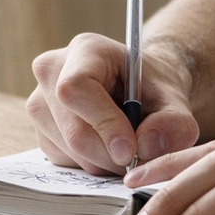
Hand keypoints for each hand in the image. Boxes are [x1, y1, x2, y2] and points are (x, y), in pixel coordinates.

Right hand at [26, 33, 200, 175]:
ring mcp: (40, 101)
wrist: (140, 92)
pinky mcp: (40, 129)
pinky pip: (63, 160)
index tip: (131, 150)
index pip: (76, 89)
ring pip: (67, 150)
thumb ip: (173, 123)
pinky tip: (106, 147)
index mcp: (85, 50)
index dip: (104, 124)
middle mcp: (51, 71)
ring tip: (126, 146)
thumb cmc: (154, 89)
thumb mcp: (175, 101)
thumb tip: (147, 147)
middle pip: (72, 129)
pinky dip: (90, 163)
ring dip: (103, 162)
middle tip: (138, 159)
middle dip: (109, 154)